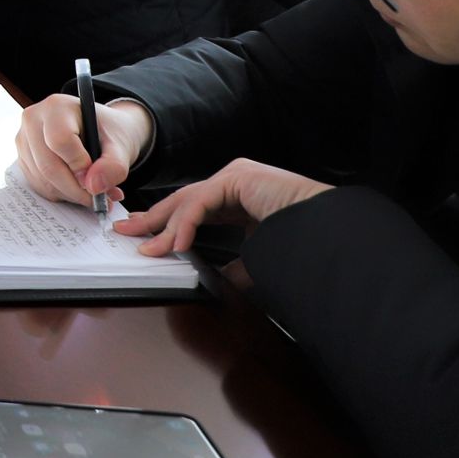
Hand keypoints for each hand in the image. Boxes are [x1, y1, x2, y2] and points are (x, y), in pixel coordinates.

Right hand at [14, 93, 155, 210]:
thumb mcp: (121, 146)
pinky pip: (38, 186)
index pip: (60, 140)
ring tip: (93, 192)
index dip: (79, 165)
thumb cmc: (109, 133)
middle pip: (48, 165)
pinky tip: (77, 187)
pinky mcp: (23, 158)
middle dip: (76, 190)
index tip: (97, 179)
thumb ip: (114, 166)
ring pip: (42, 180)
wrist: (101, 132)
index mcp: (57, 107)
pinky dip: (61, 194)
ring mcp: (24, 140)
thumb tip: (94, 187)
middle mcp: (33, 120)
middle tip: (100, 199)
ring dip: (70, 194)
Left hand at [117, 159, 331, 256]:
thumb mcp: (259, 257)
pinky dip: (186, 223)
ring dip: (164, 226)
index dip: (166, 222)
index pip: (193, 208)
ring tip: (147, 247)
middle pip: (182, 201)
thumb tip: (220, 281)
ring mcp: (237, 176)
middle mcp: (235, 181)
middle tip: (127, 232)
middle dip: (153, 219)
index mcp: (240, 196)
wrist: (331, 231)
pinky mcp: (239, 177)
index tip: (145, 237)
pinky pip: (202, 201)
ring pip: (188, 202)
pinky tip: (176, 243)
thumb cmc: (302, 240)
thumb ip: (238, 266)